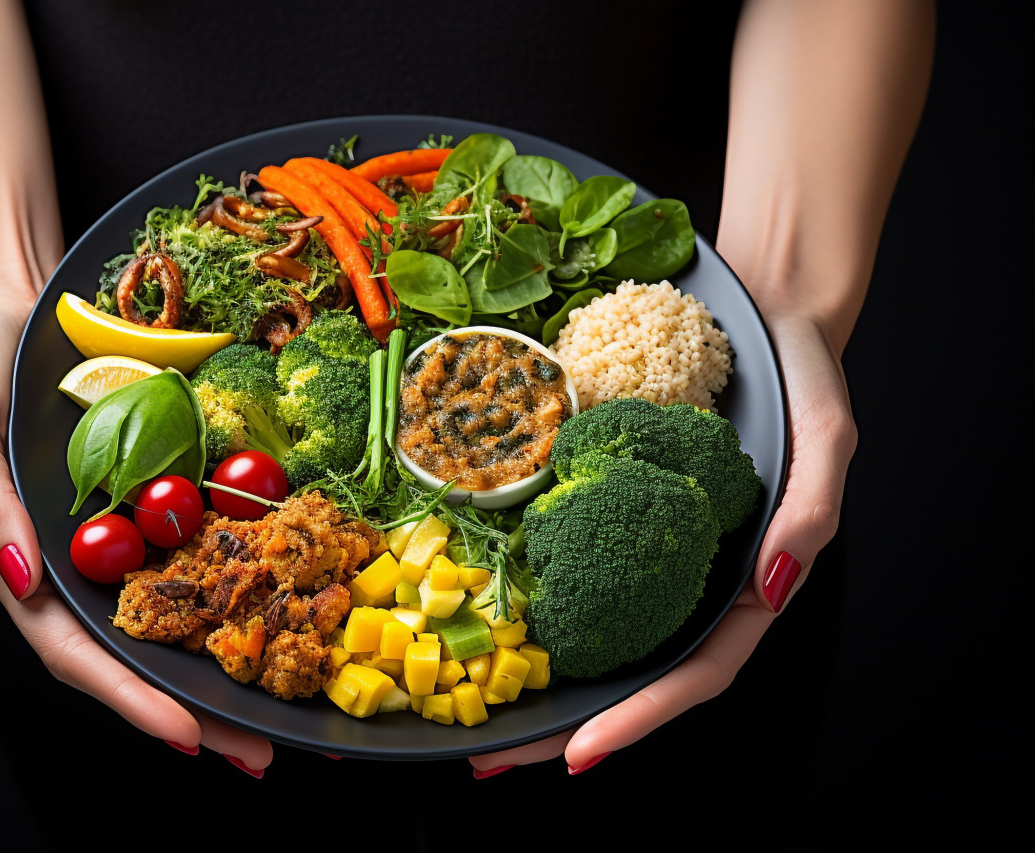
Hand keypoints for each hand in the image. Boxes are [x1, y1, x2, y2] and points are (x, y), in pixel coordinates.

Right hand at [0, 307, 273, 773]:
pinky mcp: (164, 510)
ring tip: (287, 713)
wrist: (27, 321)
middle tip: (260, 753)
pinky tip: (287, 618)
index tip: (189, 735)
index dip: (132, 699)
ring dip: (229, 672)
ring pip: (180, 622)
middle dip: (198, 712)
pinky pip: (205, 558)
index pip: (79, 653)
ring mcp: (128, 544)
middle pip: (141, 657)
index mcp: (30, 571)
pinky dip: (242, 596)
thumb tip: (25, 577)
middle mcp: (84, 570)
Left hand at [469, 310, 856, 776]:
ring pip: (597, 630)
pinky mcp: (618, 510)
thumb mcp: (827, 439)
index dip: (639, 718)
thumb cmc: (805, 379)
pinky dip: (533, 595)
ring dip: (537, 677)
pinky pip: (575, 560)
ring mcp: (652, 547)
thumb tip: (770, 591)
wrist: (765, 317)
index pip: (694, 673)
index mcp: (746, 583)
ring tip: (474, 712)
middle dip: (566, 721)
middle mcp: (693, 578)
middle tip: (495, 756)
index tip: (578, 752)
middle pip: (630, 670)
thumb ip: (809, 516)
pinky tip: (485, 614)